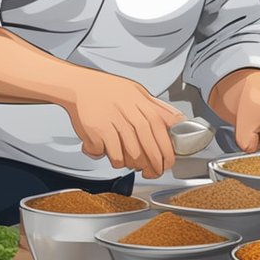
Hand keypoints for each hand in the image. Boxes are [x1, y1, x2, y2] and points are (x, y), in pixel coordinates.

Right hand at [58, 70, 185, 178]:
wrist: (80, 86)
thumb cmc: (108, 90)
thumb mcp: (138, 92)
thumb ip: (157, 108)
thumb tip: (179, 122)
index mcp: (143, 105)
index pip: (163, 135)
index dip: (167, 154)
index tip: (167, 164)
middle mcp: (131, 114)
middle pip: (149, 150)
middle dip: (153, 167)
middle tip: (151, 173)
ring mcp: (114, 123)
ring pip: (131, 157)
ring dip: (131, 164)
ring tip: (128, 161)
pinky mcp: (99, 132)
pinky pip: (112, 156)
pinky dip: (112, 159)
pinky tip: (109, 152)